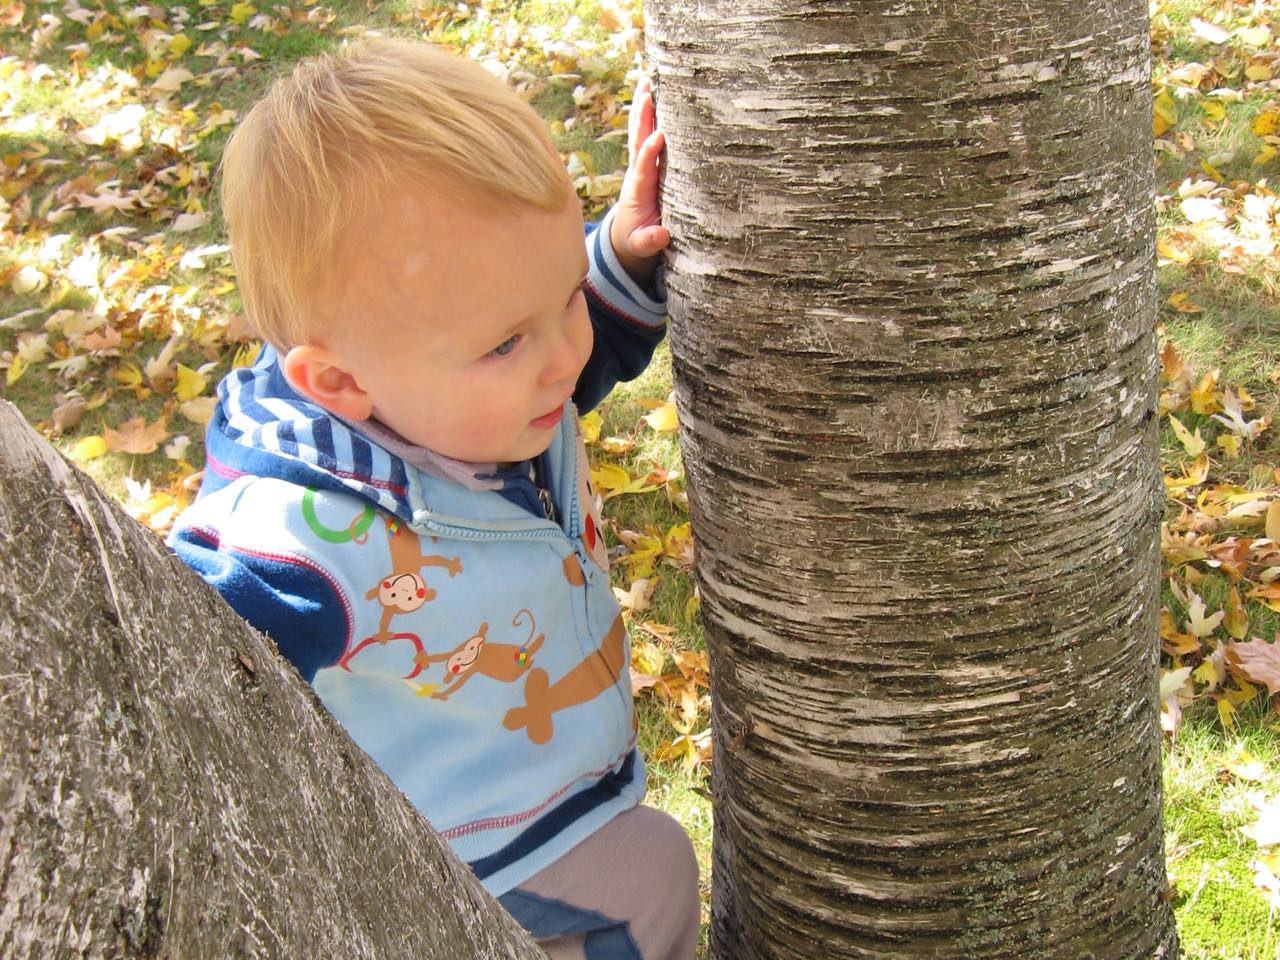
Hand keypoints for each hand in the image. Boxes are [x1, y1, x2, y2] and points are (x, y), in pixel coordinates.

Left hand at [610, 73, 669, 284]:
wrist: (627, 236)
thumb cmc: (638, 239)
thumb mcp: (642, 246)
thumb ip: (648, 241)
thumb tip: (659, 235)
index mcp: (639, 192)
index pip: (644, 168)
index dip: (650, 153)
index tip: (658, 136)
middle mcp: (638, 174)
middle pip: (638, 142)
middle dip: (642, 119)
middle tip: (648, 94)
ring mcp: (640, 166)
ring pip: (640, 134)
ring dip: (643, 109)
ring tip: (647, 82)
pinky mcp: (646, 164)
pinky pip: (646, 136)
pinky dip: (648, 116)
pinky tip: (652, 93)